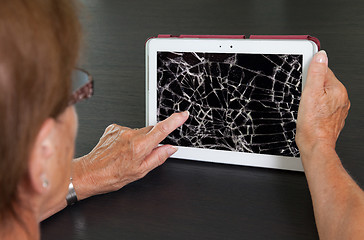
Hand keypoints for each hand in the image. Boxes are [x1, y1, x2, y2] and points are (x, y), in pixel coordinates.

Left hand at [72, 111, 188, 198]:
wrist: (89, 173)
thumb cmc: (112, 175)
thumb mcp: (140, 172)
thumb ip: (158, 158)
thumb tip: (170, 149)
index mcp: (140, 146)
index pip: (162, 130)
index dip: (175, 120)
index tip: (183, 115)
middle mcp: (131, 135)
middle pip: (150, 131)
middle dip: (151, 140)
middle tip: (143, 154)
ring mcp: (121, 130)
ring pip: (138, 131)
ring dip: (138, 140)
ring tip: (127, 155)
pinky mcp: (113, 128)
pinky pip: (127, 131)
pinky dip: (127, 139)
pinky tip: (120, 150)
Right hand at [296, 50, 349, 156]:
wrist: (315, 145)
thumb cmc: (312, 123)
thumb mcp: (310, 93)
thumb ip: (316, 72)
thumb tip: (321, 56)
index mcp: (338, 90)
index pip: (324, 71)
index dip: (310, 75)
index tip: (304, 82)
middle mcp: (341, 99)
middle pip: (323, 84)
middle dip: (312, 88)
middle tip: (304, 98)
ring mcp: (338, 109)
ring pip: (323, 96)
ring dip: (314, 98)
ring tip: (306, 107)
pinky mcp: (333, 118)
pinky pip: (323, 107)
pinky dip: (316, 108)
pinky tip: (310, 114)